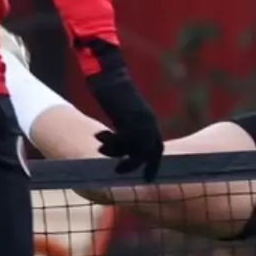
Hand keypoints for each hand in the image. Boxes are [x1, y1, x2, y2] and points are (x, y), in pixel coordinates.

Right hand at [87, 49, 163, 180]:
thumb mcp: (126, 117)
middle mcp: (150, 123)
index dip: (153, 164)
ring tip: (100, 148)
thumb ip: (129, 131)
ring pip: (135, 149)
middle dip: (134, 164)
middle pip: (148, 151)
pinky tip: (98, 135)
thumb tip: (124, 151)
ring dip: (116, 152)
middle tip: (118, 170)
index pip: (157, 148)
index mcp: (151, 123)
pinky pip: (122, 140)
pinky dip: (109, 142)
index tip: (147, 179)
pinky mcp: (129, 117)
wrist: (111, 77)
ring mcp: (141, 120)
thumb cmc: (115, 96)